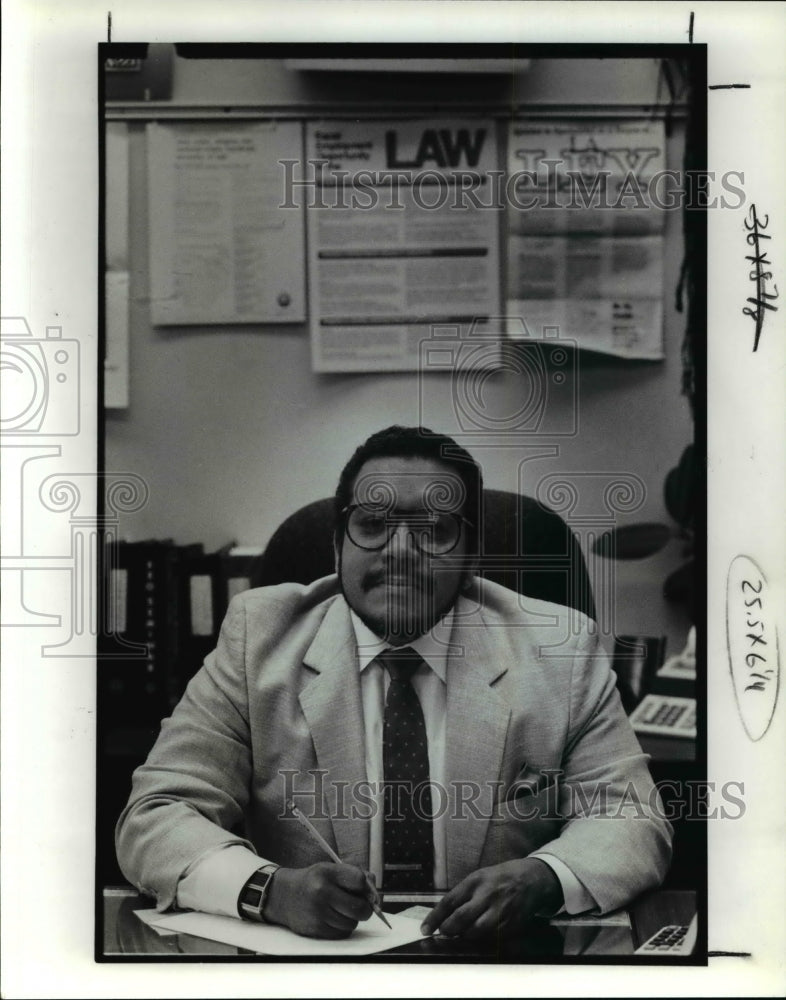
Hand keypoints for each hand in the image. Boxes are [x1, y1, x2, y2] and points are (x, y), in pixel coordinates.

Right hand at [263, 862, 373, 938]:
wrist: (284, 896)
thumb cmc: (313, 881)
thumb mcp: (331, 870)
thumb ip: (354, 876)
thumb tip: (374, 891)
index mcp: (327, 873)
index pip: (359, 880)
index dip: (365, 887)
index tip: (363, 890)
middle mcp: (322, 892)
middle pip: (359, 907)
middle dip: (365, 908)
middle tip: (360, 906)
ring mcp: (318, 912)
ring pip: (352, 923)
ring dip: (352, 919)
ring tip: (341, 910)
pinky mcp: (315, 929)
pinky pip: (342, 933)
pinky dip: (342, 928)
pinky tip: (333, 918)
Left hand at [420, 858, 563, 939]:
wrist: (530, 880)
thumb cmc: (498, 879)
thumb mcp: (478, 878)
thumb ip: (462, 895)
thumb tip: (441, 915)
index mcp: (476, 881)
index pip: (450, 901)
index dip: (435, 917)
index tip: (425, 929)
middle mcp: (487, 896)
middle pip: (462, 918)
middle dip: (448, 930)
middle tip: (442, 934)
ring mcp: (500, 911)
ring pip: (476, 932)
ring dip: (464, 937)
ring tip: (460, 935)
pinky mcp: (511, 925)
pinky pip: (492, 939)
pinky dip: (481, 941)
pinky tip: (477, 937)